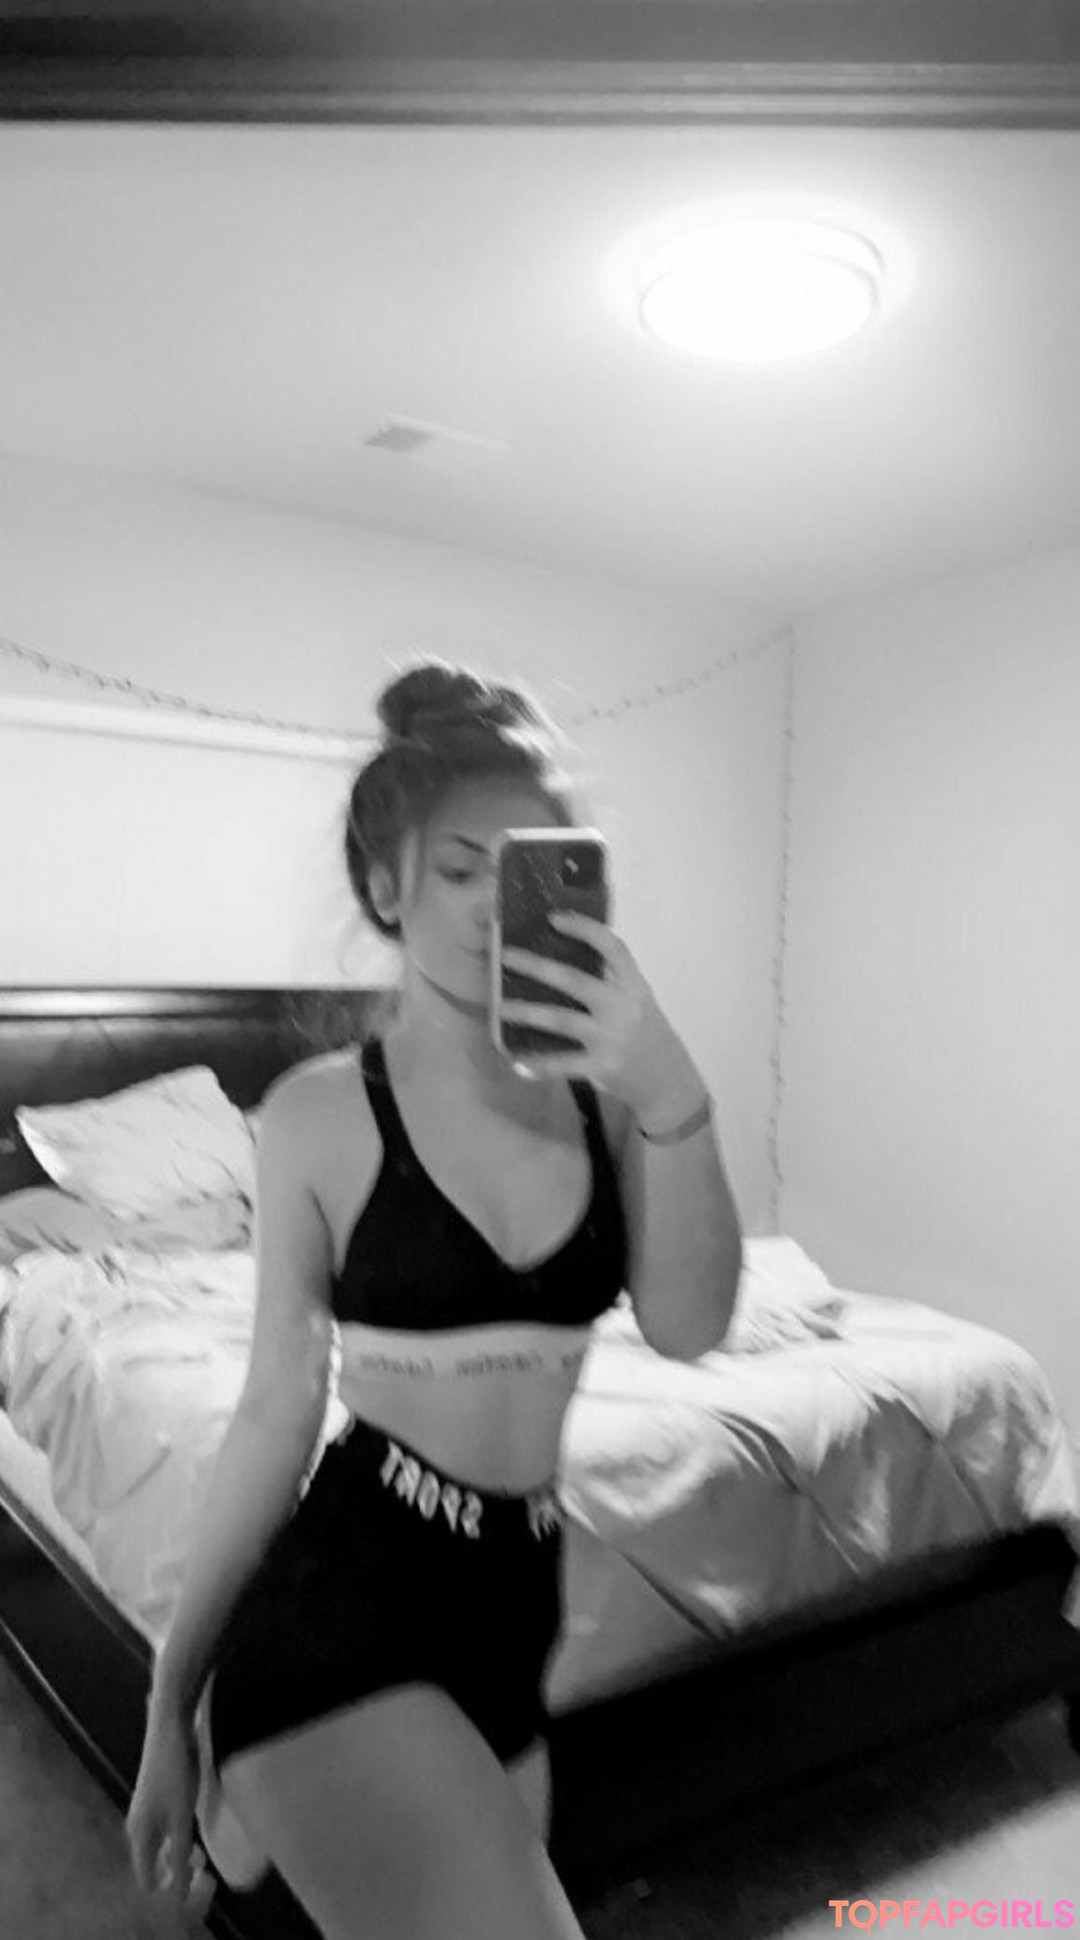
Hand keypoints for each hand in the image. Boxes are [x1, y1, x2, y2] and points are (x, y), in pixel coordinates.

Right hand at [125, 1702, 201, 1910]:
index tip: (192, 1875)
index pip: (145, 1879)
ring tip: (199, 1844)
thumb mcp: (181, 1817)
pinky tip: (192, 1824)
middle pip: (152, 1863)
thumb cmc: (176, 1771)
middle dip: (175, 1868)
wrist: (170, 1726)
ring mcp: (145, 1810)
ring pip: (158, 1844)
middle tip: (200, 1859)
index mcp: (139, 1834)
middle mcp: (137, 1825)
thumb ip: (178, 1853)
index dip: (168, 1886)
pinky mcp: (154, 1796)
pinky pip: (162, 1829)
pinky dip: (176, 1834)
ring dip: (177, 1851)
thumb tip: (178, 1889)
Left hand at [500, 912, 705, 1123]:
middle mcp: (624, 1007)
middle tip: (505, 955)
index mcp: (634, 985)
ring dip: (526, 1012)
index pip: (612, 947)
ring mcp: (612, 1038)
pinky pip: (562, 1063)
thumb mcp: (637, 1000)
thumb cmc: (645, 1033)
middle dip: (536, 966)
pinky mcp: (602, 1067)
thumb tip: (562, 954)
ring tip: (500, 1007)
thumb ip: (610, 979)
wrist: (668, 1081)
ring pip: (560, 1019)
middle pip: (574, 980)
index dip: (583, 928)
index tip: (554, 917)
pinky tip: (516, 1061)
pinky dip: (537, 1063)